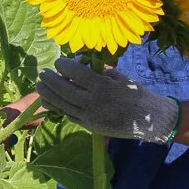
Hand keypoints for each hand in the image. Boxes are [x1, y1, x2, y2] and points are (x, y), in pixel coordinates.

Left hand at [36, 57, 180, 143]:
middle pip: (65, 90)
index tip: (59, 62)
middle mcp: (94, 102)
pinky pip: (69, 115)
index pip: (77, 73)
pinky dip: (57, 108)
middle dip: (50, 80)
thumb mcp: (119, 76)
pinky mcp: (89, 126)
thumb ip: (99, 70)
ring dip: (48, 94)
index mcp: (103, 86)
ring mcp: (90, 116)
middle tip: (43, 73)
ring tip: (40, 86)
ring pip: (63, 104)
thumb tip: (81, 63)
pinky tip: (49, 101)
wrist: (148, 119)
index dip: (64, 66)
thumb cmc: (135, 93)